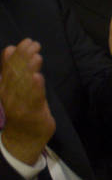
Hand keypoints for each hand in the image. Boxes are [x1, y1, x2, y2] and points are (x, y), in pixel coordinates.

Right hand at [0, 35, 53, 165]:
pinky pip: (33, 99)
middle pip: (16, 74)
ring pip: (24, 85)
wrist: (24, 138)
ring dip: (29, 69)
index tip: (25, 41)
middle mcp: (8, 95)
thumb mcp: (16, 88)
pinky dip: (35, 88)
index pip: (8, 68)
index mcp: (4, 88)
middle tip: (34, 44)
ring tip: (36, 56)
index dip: (16, 54)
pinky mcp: (31, 114)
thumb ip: (13, 70)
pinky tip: (38, 77)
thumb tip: (10, 48)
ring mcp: (19, 105)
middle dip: (24, 57)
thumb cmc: (23, 109)